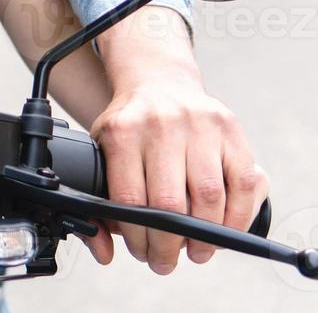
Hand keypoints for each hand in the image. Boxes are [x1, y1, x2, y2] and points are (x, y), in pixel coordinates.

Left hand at [85, 10, 267, 272]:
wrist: (159, 82)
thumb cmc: (130, 127)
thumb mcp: (102, 151)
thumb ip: (98, 200)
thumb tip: (103, 251)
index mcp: (122, 132)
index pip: (129, 199)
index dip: (138, 237)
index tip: (142, 253)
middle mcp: (161, 125)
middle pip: (169, 203)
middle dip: (170, 245)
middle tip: (167, 261)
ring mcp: (200, 126)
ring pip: (209, 197)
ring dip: (206, 237)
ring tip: (196, 251)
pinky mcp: (231, 131)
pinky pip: (245, 184)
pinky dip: (238, 216)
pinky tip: (224, 230)